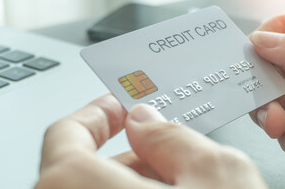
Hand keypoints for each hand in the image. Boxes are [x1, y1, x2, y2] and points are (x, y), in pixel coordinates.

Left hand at [36, 94, 266, 188]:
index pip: (66, 137)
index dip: (97, 113)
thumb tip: (148, 119)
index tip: (122, 104)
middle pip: (86, 170)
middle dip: (133, 150)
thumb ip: (175, 137)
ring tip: (187, 174)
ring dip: (142, 179)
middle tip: (169, 139)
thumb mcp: (218, 174)